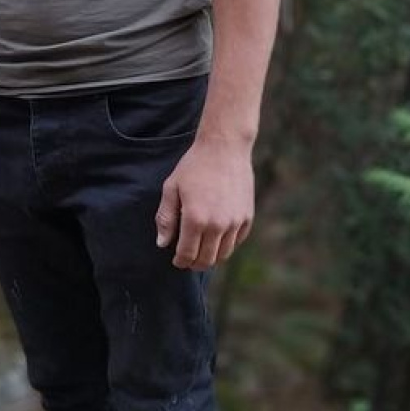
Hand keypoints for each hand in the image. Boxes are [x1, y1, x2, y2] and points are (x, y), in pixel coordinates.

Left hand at [155, 137, 253, 269]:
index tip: (176, 260)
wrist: (224, 147)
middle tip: (188, 259)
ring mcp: (235, 222)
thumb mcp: (172, 188)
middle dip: (195, 263)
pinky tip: (217, 237)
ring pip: (223, 254)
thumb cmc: (194, 166)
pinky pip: (237, 241)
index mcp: (195, 219)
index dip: (180, 261)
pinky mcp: (247, 217)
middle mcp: (217, 225)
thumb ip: (166, 218)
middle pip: (206, 260)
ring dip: (211, 257)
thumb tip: (162, 243)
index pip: (187, 254)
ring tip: (202, 250)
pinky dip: (226, 244)